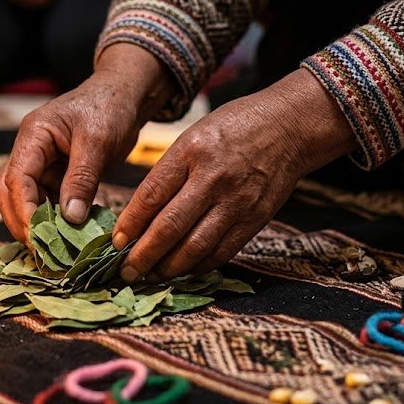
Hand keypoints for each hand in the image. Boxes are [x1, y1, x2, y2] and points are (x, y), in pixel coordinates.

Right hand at [0, 44, 176, 239]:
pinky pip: (48, 201)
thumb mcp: (97, 142)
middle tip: (43, 250)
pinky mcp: (57, 175)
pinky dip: (56, 220)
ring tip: (56, 250)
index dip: (23, 210)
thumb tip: (69, 219)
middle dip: (22, 222)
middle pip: (10, 193)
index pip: (16, 178)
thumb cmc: (110, 107)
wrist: (125, 95)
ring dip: (39, 224)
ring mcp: (41, 163)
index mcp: (33, 135)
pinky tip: (69, 237)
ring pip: (27, 200)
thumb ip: (81, 179)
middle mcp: (30, 151)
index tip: (38, 237)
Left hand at [114, 69, 357, 281]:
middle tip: (126, 271)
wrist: (288, 127)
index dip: (130, 225)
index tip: (115, 243)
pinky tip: (184, 270)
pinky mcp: (255, 219)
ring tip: (152, 276)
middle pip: (170, 227)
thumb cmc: (232, 129)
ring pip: (196, 246)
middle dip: (143, 255)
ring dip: (170, 268)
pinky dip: (200, 266)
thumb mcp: (192, 137)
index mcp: (191, 152)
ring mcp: (237, 201)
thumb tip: (139, 215)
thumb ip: (169, 173)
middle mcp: (213, 178)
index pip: (151, 196)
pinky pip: (223, 251)